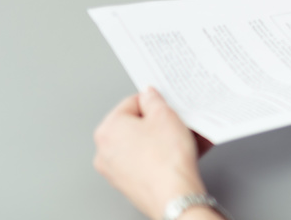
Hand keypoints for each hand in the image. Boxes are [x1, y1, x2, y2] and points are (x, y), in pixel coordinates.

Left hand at [92, 87, 210, 218]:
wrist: (173, 195)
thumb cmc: (166, 159)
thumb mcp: (165, 115)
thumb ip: (154, 99)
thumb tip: (148, 95)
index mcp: (108, 129)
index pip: (131, 103)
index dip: (154, 102)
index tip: (167, 105)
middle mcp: (105, 150)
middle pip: (135, 125)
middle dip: (159, 122)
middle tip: (178, 122)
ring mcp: (114, 170)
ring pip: (142, 144)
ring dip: (163, 138)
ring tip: (186, 138)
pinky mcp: (128, 183)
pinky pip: (145, 160)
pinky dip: (161, 155)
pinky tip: (181, 153)